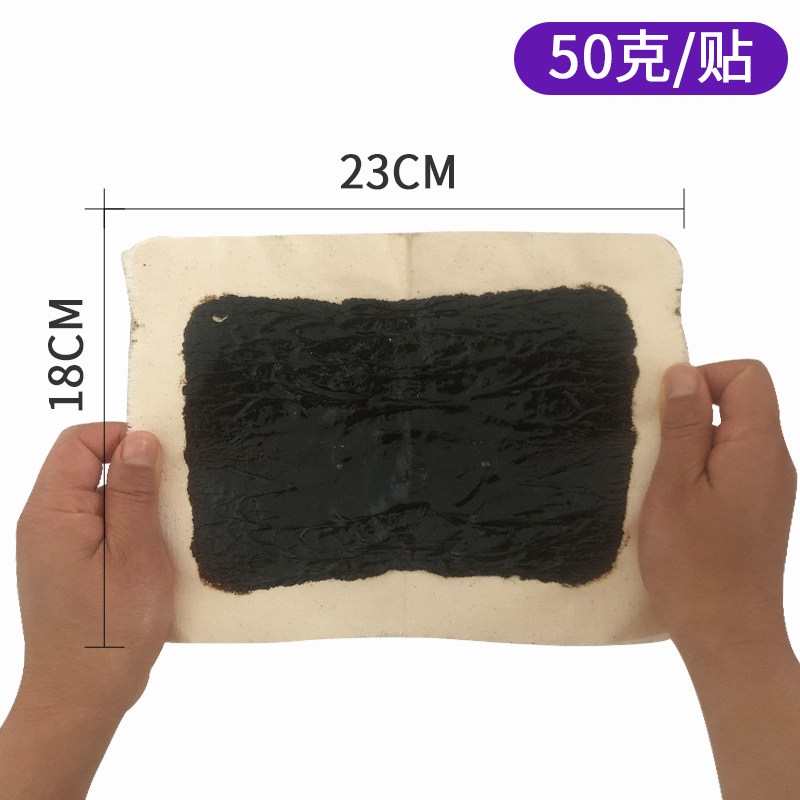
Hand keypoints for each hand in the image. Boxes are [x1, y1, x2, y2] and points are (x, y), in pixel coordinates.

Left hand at [1, 423, 172, 798]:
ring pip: (99, 496)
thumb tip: (139, 438)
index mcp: (52, 511)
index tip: (162, 460)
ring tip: (164, 535)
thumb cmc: (110, 633)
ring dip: (136, 505)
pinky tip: (152, 556)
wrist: (81, 698)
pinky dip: (130, 529)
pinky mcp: (69, 564)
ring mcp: (55, 545)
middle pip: (88, 465)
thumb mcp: (135, 555)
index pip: (79, 441)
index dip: (121, 438)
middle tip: (170, 503)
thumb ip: (134, 492)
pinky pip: (101, 525)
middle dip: (135, 473)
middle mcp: (45, 522)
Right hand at [639, 360, 799, 799]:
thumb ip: (683, 426)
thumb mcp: (674, 486)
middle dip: (695, 410)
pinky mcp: (760, 509)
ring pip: (735, 434)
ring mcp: (770, 487)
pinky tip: (678, 500)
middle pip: (744, 402)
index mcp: (758, 448)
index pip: (747, 376)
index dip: (704, 378)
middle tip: (657, 448)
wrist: (728, 635)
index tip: (667, 412)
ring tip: (663, 477)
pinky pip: (734, 464)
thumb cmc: (693, 563)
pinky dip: (703, 466)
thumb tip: (684, 372)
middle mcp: (774, 462)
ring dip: (695, 441)